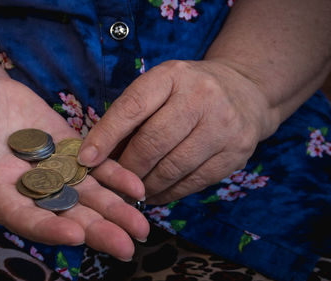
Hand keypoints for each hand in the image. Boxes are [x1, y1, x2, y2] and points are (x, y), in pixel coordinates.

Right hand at [0, 74, 148, 260]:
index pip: (23, 217)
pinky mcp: (68, 149)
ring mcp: (52, 170)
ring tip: (142, 227)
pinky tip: (138, 188)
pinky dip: (116, 177)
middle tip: (126, 246)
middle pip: (65, 215)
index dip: (46, 226)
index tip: (73, 234)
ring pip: (87, 197)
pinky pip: (95, 168)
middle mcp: (29, 188)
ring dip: (115, 211)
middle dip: (96, 230)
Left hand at [78, 60, 273, 203]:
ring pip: (172, 168)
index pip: (132, 107)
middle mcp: (201, 96)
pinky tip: (154, 194)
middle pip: (152, 143)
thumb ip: (131, 117)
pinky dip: (167, 193)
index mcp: (172, 76)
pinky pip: (193, 183)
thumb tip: (97, 157)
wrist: (245, 91)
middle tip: (111, 182)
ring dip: (145, 186)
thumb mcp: (160, 88)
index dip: (106, 136)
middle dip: (126, 168)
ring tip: (131, 191)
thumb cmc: (187, 92)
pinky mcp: (236, 152)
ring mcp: (223, 125)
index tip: (85, 159)